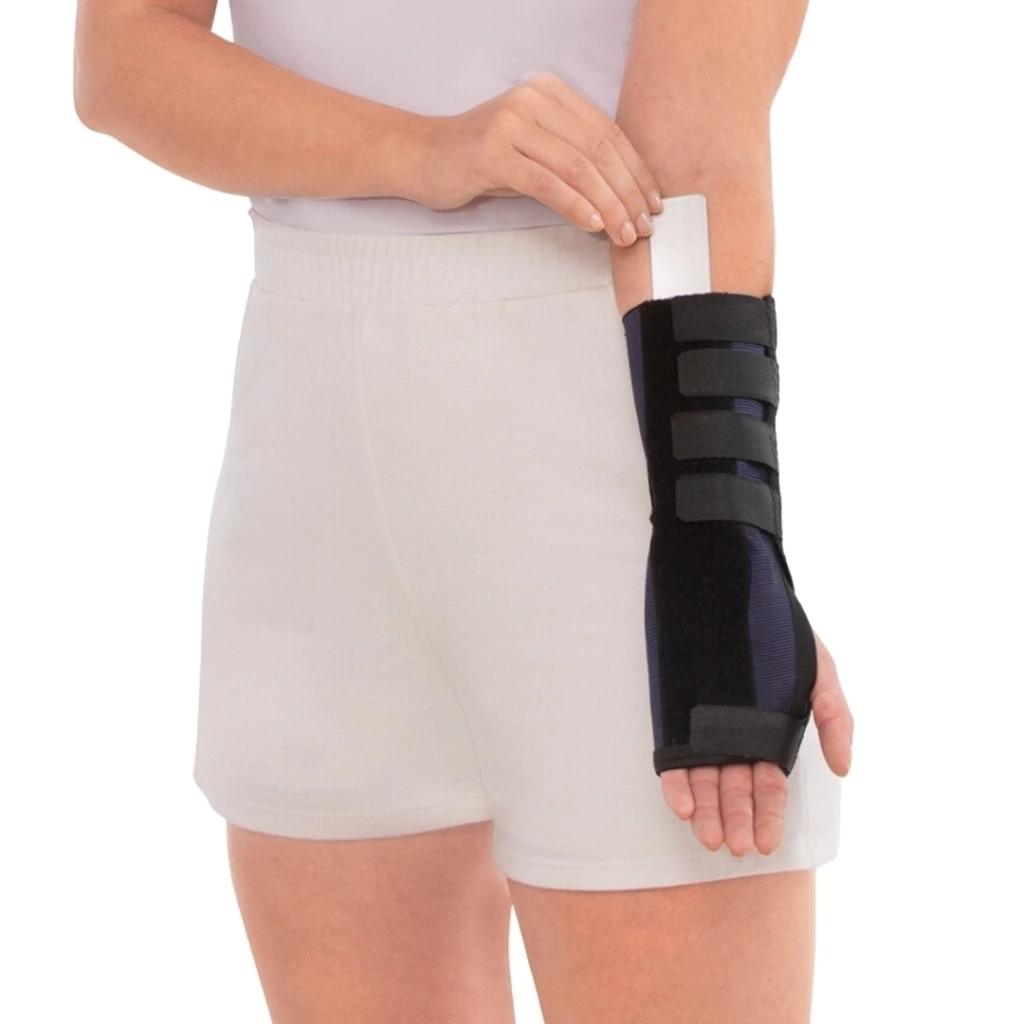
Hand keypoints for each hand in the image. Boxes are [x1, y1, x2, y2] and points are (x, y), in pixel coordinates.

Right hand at [409, 71, 661, 246]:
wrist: (424, 157)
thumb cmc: (483, 160)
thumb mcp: (534, 148)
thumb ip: (572, 158)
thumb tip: (622, 195)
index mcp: (550, 92)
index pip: (607, 133)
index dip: (636, 171)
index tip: (652, 203)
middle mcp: (533, 100)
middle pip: (598, 151)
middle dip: (627, 194)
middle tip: (642, 227)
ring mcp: (512, 124)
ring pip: (578, 168)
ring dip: (607, 206)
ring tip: (623, 234)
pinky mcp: (493, 154)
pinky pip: (547, 183)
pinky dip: (575, 206)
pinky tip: (592, 225)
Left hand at [661, 633, 853, 856]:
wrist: (731, 591)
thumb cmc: (781, 632)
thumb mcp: (818, 671)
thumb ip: (834, 717)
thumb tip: (844, 767)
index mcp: (770, 734)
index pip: (770, 785)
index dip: (769, 815)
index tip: (766, 844)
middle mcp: (736, 738)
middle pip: (736, 789)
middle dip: (737, 819)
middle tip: (735, 847)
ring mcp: (704, 730)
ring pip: (705, 781)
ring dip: (706, 811)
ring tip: (708, 837)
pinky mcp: (677, 718)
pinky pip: (674, 757)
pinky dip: (676, 784)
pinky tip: (681, 806)